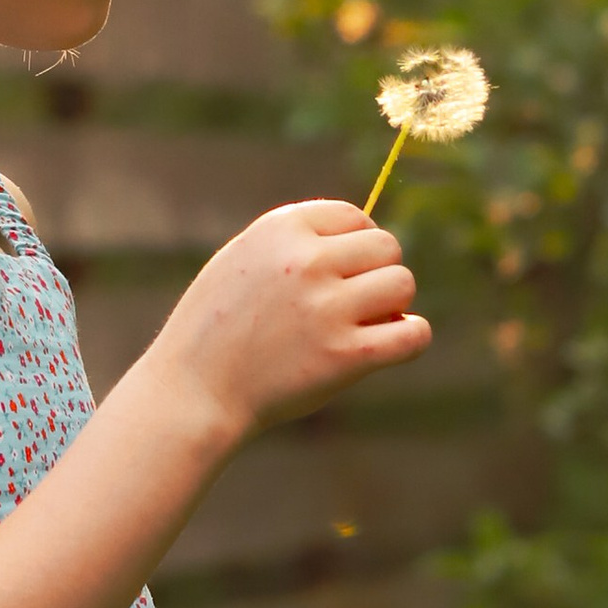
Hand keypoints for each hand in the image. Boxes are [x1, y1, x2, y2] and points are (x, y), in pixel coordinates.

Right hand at [144, 199, 429, 447]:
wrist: (193, 391)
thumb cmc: (218, 327)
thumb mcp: (244, 260)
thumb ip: (297, 242)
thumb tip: (366, 234)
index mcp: (282, 229)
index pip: (355, 216)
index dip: (357, 244)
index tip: (343, 273)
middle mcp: (306, 261)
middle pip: (387, 247)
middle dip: (377, 273)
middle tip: (353, 304)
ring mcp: (326, 309)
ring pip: (403, 284)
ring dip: (393, 305)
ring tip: (365, 326)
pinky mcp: (345, 357)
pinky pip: (413, 334)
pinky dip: (413, 337)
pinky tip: (394, 344)